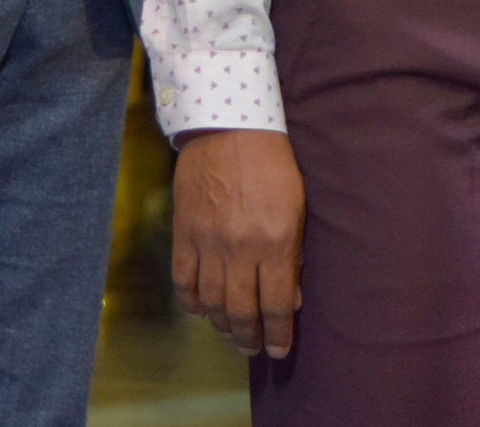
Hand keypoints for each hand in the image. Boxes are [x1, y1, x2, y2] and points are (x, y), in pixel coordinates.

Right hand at [172, 128, 305, 358]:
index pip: (275, 304)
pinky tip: (202, 310)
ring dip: (222, 325)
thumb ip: (293, 254)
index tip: (279, 351)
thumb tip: (289, 298)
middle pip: (241, 311)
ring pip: (211, 303)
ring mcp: (207, 243)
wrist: (228, 128)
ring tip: (232, 334)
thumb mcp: (296, 206)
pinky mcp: (183, 234)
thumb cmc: (272, 163)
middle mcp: (239, 249)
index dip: (277, 334)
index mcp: (274, 241)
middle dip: (249, 337)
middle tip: (253, 349)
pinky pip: (184, 282)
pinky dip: (192, 303)